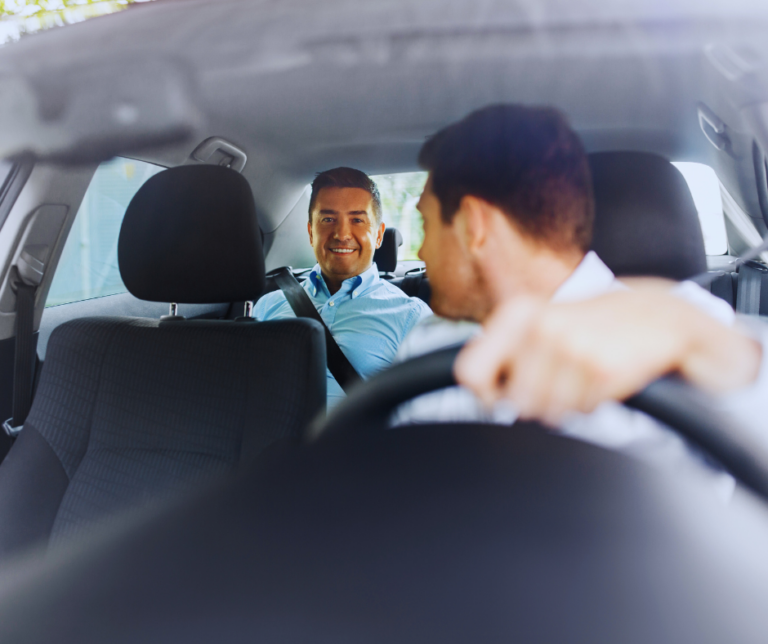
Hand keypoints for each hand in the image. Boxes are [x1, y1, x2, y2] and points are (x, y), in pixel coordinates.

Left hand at [454, 286, 761, 425]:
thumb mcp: (539, 321)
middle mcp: (540, 326)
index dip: (484, 395)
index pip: (470, 372)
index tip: (499, 397)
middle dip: (536, 404)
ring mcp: (572, 346)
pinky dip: (592, 404)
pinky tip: (602, 378)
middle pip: (514, 403)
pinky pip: (582, 411)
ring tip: (582, 375)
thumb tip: (479, 394)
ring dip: (567, 405)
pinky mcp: (602, 368)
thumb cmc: (592, 323)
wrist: (658, 314)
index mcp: (517, 313)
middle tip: (559, 382)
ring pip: (548, 412)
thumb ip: (503, 351)